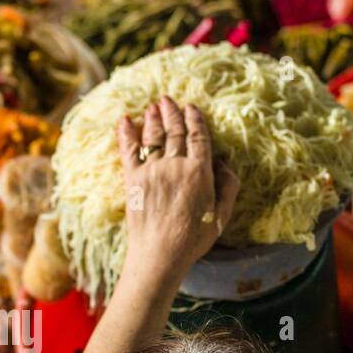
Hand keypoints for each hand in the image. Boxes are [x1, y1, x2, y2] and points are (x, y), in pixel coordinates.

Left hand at [117, 97, 239, 282]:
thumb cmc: (193, 238)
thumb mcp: (221, 215)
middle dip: (172, 112)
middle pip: (174, 131)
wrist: (159, 254)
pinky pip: (129, 150)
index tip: (192, 107)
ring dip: (153, 117)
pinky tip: (124, 120)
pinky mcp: (133, 180)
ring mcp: (152, 170)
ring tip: (153, 105)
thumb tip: (224, 161)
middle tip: (168, 99)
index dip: (195, 119)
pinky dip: (126, 133)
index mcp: (200, 171)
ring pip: (153, 136)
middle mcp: (176, 165)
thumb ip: (227, 186)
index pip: (199, 136)